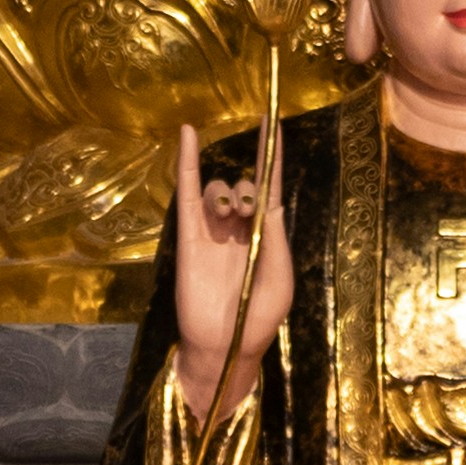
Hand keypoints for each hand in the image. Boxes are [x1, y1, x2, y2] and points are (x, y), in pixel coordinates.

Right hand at [162, 112, 298, 418]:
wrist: (225, 344)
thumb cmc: (259, 316)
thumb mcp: (279, 277)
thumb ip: (276, 238)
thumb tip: (272, 200)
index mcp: (267, 235)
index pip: (270, 185)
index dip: (272, 153)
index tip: (273, 120)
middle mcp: (240, 227)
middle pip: (244, 187)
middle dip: (249, 189)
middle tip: (248, 212)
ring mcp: (213, 230)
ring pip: (218, 190)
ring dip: (227, 192)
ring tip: (232, 214)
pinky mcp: (189, 236)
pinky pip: (187, 193)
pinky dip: (187, 162)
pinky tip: (187, 134)